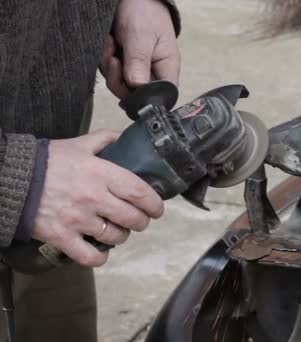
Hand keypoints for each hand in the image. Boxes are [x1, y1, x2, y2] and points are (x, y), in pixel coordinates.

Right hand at [32, 130, 163, 266]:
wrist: (10, 178)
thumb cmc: (46, 161)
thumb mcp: (78, 144)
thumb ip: (103, 140)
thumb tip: (123, 138)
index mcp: (102, 174)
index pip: (140, 192)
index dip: (154, 204)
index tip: (157, 208)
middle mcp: (95, 198)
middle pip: (133, 218)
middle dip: (141, 221)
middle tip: (139, 220)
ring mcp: (79, 220)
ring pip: (115, 237)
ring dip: (122, 236)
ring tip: (118, 230)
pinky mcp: (62, 237)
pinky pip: (90, 256)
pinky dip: (100, 257)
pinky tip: (101, 251)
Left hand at [100, 0, 179, 98]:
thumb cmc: (145, 14)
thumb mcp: (140, 36)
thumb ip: (139, 62)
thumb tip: (137, 86)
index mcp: (166, 69)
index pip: (160, 96)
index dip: (144, 98)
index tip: (128, 85)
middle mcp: (153, 73)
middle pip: (135, 95)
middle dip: (119, 80)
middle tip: (114, 59)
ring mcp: (137, 70)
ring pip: (119, 85)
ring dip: (109, 67)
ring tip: (112, 44)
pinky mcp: (123, 65)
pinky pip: (110, 73)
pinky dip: (104, 60)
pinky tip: (109, 44)